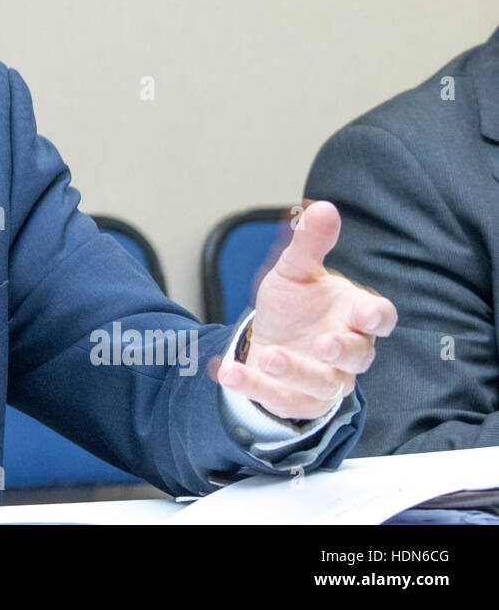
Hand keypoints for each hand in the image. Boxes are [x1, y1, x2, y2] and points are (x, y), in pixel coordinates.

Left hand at [212, 200, 397, 420]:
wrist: (269, 340)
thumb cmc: (295, 306)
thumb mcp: (296, 271)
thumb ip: (310, 244)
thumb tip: (324, 208)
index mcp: (354, 315)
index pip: (380, 317)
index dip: (376, 317)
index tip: (365, 314)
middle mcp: (347, 352)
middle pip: (358, 356)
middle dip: (341, 350)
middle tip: (322, 343)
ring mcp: (326, 380)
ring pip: (321, 382)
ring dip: (295, 371)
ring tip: (269, 355)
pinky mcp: (298, 401)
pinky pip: (280, 399)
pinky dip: (253, 386)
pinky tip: (227, 373)